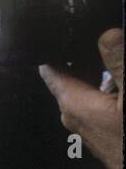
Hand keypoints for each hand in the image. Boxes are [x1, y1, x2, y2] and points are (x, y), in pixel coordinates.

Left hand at [39, 28, 123, 168]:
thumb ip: (120, 64)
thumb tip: (106, 34)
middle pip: (68, 80)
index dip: (52, 51)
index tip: (50, 32)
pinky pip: (98, 105)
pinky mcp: (104, 136)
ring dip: (93, 75)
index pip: (51, 71)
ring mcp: (88, 129)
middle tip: (83, 36)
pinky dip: (105, 91)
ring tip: (104, 56)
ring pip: (84, 92)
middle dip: (75, 60)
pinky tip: (116, 84)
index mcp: (74, 104)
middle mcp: (74, 117)